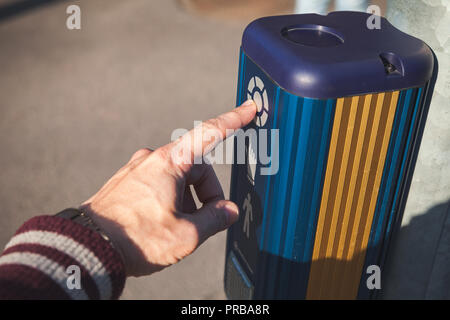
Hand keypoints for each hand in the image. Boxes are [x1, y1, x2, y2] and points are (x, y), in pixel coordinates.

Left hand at [80, 100, 256, 276]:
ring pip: (177, 179)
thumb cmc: (135, 238)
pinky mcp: (128, 182)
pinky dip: (170, 201)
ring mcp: (137, 170)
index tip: (249, 108)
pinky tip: (161, 224)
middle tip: (205, 222)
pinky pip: (159, 185)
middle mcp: (151, 160)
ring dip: (187, 201)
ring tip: (176, 229)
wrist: (88, 248)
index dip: (234, 120)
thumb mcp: (186, 234)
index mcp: (169, 162)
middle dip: (207, 194)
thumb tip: (228, 211)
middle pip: (196, 169)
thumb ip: (215, 219)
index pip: (210, 134)